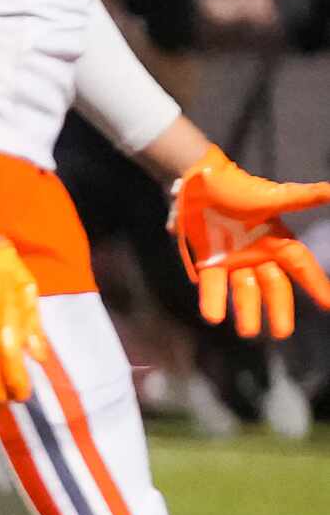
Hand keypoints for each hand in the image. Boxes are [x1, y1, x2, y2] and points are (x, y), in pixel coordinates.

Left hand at [169, 148, 329, 337]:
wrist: (198, 181)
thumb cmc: (238, 188)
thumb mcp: (274, 196)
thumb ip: (304, 197)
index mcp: (276, 241)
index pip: (301, 266)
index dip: (315, 284)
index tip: (329, 305)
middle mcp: (257, 254)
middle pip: (273, 286)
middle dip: (279, 309)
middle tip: (282, 333)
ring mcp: (232, 259)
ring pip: (244, 290)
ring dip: (246, 311)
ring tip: (248, 333)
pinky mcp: (208, 260)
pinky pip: (212, 284)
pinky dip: (212, 299)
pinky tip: (213, 317)